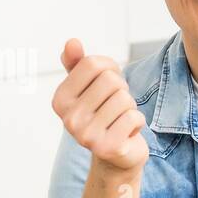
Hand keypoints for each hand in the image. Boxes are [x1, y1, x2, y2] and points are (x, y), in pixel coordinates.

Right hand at [51, 39, 148, 173]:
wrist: (116, 155)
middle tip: (116, 105)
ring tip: (120, 119)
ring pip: (124, 98)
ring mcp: (87, 136)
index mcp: (60, 99)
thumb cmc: (104, 115)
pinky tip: (127, 132)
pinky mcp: (108, 147)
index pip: (92, 64)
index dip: (110, 68)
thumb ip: (78, 64)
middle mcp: (69, 119)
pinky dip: (138, 122)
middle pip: (111, 80)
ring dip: (130, 107)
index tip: (108, 84)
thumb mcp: (88, 88)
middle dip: (122, 89)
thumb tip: (72, 42)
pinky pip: (134, 117)